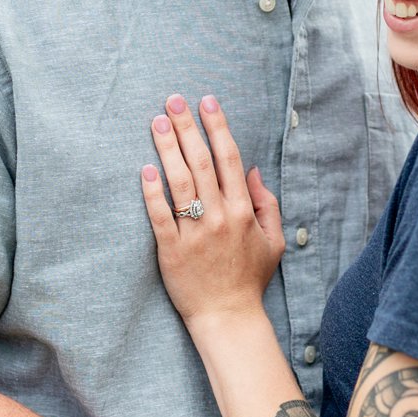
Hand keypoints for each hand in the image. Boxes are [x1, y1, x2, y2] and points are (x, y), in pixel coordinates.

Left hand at [141, 94, 284, 325]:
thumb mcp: (273, 241)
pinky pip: (159, 215)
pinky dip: (152, 192)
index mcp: (243, 210)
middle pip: (201, 162)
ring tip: (157, 122)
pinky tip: (144, 169)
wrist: (228, 316)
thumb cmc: (249, 278)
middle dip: (188, 127)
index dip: (218, 127)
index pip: (230, 159)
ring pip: (180, 182)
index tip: (206, 102)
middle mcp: (220, 216)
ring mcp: (194, 233)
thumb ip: (266, 204)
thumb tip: (254, 171)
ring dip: (167, 148)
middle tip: (173, 100)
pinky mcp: (171, 249)